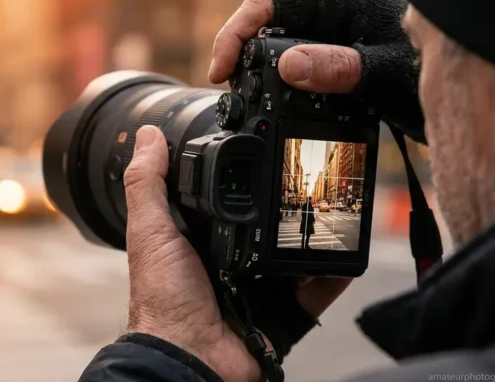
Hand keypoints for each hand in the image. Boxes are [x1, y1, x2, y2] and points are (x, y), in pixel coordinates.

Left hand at [124, 126, 350, 380]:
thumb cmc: (163, 301)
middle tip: (309, 181)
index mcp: (200, 241)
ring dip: (315, 237)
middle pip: (266, 227)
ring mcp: (260, 288)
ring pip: (295, 255)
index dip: (242, 181)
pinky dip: (334, 274)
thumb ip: (147, 184)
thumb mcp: (151, 232)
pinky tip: (347, 254)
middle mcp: (231, 262)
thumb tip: (147, 136)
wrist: (190, 359)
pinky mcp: (283, 312)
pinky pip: (317, 290)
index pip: (227, 202)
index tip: (261, 155)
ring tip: (333, 208)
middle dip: (287, 207)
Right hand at [209, 0, 425, 142]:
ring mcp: (335, 35)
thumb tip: (286, 66)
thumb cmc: (436, 73)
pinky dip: (280, 85)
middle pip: (267, 24)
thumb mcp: (384, 74)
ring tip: (244, 102)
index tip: (221, 71)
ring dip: (258, 72)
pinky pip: (297, 66)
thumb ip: (338, 68)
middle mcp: (333, 12)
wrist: (470, 93)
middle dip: (241, 55)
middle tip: (230, 92)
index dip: (236, 33)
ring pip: (279, 47)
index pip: (269, 3)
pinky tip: (274, 106)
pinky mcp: (338, 58)